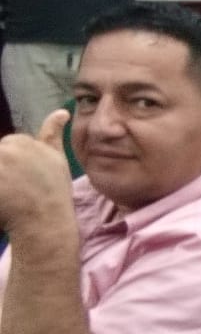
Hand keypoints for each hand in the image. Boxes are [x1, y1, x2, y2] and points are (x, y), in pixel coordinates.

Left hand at [0, 110, 73, 232]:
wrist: (46, 222)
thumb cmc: (54, 192)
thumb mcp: (57, 159)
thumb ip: (53, 134)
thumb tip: (62, 111)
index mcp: (23, 142)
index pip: (8, 146)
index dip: (15, 163)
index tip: (25, 178)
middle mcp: (8, 149)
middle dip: (4, 169)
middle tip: (16, 188)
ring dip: (1, 179)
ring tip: (9, 193)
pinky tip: (4, 198)